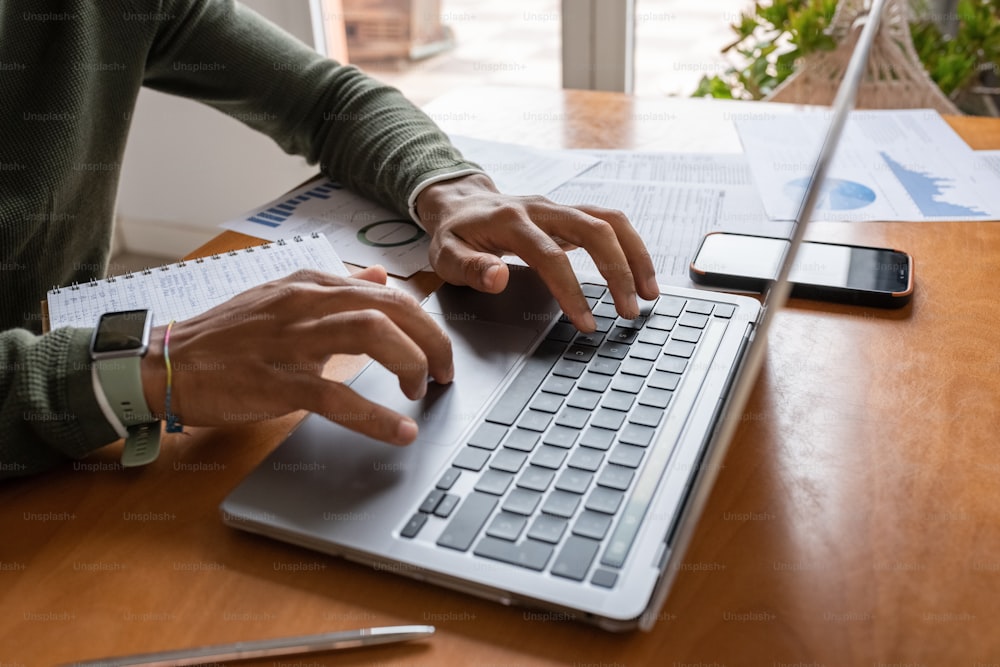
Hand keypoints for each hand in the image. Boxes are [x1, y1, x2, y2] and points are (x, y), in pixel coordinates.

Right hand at [139, 266, 452, 444]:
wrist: (167, 363)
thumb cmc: (227, 337)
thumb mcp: (283, 298)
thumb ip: (334, 289)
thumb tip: (378, 276)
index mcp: (310, 283)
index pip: (387, 292)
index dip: (423, 320)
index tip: (438, 346)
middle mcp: (305, 302)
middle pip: (391, 307)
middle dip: (430, 339)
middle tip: (444, 371)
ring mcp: (291, 340)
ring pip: (372, 334)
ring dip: (410, 364)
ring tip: (423, 389)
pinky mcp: (276, 379)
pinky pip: (336, 395)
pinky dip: (375, 416)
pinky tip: (399, 432)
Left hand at [415, 172, 658, 330]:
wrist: (461, 203)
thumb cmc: (455, 234)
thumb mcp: (445, 256)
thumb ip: (470, 268)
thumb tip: (498, 277)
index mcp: (511, 222)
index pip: (551, 256)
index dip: (571, 291)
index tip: (586, 322)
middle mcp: (542, 210)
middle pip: (594, 230)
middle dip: (618, 271)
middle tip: (630, 310)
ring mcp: (560, 209)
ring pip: (610, 221)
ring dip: (635, 256)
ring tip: (649, 293)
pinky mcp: (571, 214)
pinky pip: (610, 223)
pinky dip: (630, 247)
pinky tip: (639, 274)